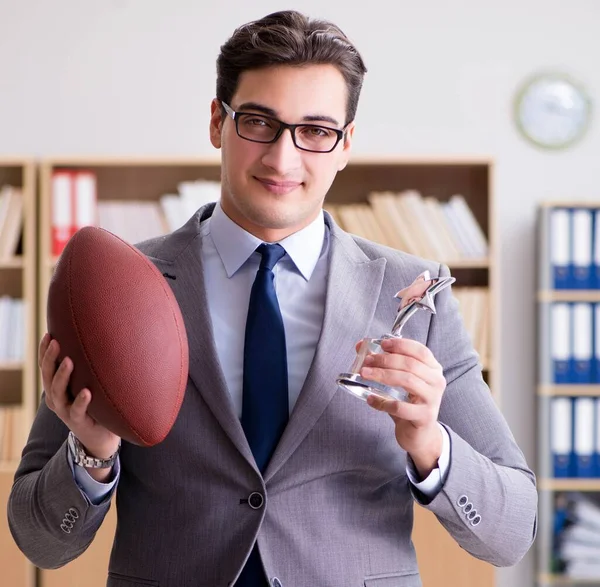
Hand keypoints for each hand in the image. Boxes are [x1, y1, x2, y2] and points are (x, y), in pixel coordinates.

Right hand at [39, 333, 120, 462]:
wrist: (100, 437)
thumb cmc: (94, 405)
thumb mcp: (86, 384)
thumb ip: (87, 368)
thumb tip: (99, 339)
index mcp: (56, 388)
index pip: (46, 366)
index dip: (44, 351)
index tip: (49, 333)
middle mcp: (57, 398)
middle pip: (48, 376)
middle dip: (50, 358)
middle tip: (56, 342)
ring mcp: (66, 410)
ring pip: (59, 392)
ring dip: (63, 376)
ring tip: (69, 361)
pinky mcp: (78, 421)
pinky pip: (78, 410)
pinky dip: (81, 401)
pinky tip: (87, 392)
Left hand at [358, 337, 445, 478]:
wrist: (419, 434)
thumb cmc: (408, 402)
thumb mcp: (399, 380)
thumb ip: (383, 362)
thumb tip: (361, 346)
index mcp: (433, 369)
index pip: (420, 351)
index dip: (401, 345)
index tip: (382, 344)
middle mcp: (436, 382)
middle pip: (411, 364)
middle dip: (385, 360)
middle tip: (366, 361)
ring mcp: (432, 400)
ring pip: (407, 381)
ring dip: (383, 375)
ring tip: (365, 374)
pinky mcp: (424, 417)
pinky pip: (400, 407)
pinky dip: (382, 402)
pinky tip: (370, 399)